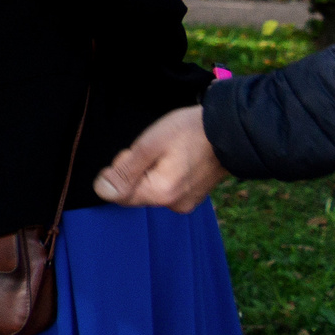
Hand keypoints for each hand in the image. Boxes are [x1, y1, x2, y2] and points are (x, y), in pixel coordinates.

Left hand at [95, 105, 228, 210]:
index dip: (119, 170)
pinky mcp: (193, 196)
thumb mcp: (149, 144)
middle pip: (133, 191)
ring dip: (150, 170)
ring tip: (171, 151)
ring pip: (149, 188)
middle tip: (155, 149)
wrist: (232, 130)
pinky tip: (178, 158)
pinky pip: (166, 187)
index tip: (137, 153)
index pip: (116, 193)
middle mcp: (173, 204)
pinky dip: (164, 173)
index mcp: (161, 194)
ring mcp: (185, 202)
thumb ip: (125, 170)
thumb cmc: (189, 132)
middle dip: (135, 169)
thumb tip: (101, 191)